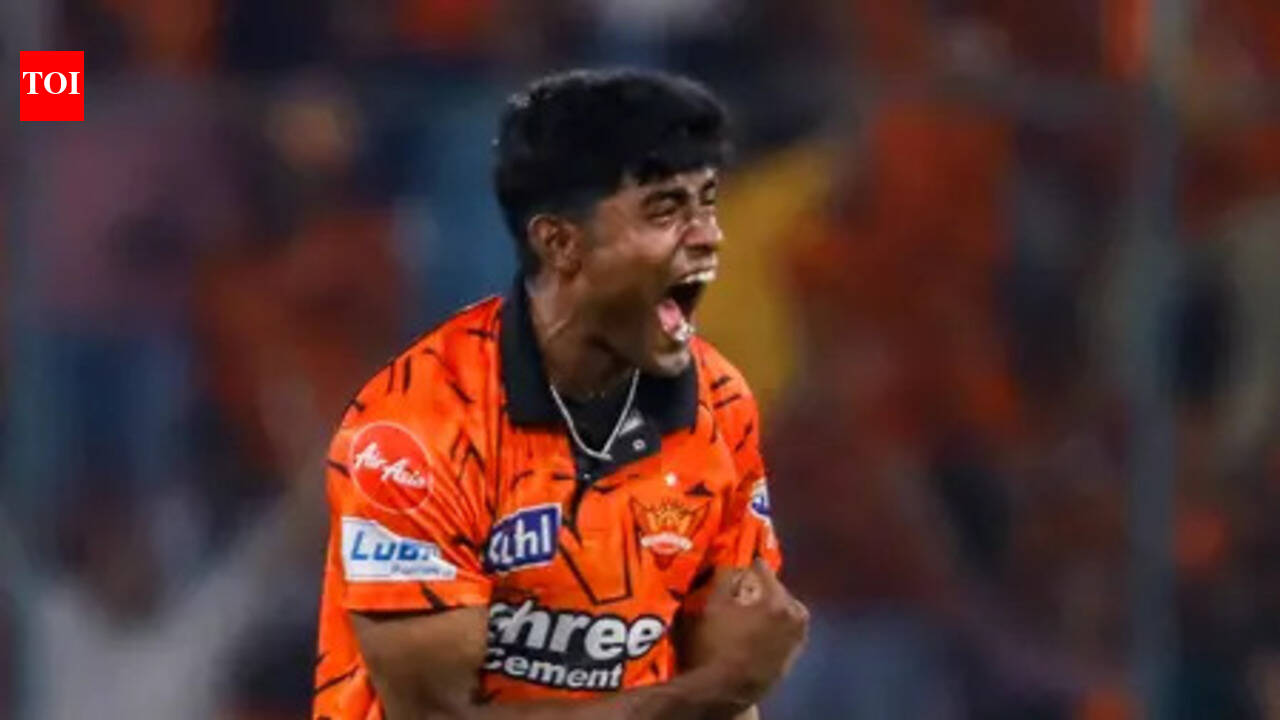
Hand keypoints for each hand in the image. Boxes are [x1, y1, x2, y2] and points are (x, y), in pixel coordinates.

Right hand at [685, 559, 808, 706]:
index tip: (743, 563)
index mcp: (778, 601)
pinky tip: (754, 635)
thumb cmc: (712, 646)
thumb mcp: (710, 604)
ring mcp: (794, 645)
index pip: (764, 571)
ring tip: (751, 613)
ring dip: (770, 611)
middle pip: (779, 594)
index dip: (750, 566)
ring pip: (784, 616)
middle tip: (746, 590)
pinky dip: (772, 631)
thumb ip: (723, 576)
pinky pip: (783, 637)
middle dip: (764, 589)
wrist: (718, 694)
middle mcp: (794, 621)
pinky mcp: (788, 664)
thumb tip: (730, 562)